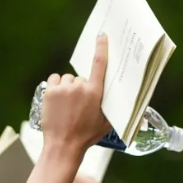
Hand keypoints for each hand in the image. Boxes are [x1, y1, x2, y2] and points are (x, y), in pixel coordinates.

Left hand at [41, 34, 110, 154]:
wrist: (63, 146)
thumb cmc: (87, 136)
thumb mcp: (107, 123)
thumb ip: (115, 108)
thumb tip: (132, 105)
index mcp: (95, 92)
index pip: (99, 63)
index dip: (101, 47)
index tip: (101, 36)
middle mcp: (79, 87)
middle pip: (80, 77)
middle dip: (81, 87)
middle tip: (78, 105)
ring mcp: (63, 88)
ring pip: (67, 79)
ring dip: (67, 88)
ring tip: (67, 106)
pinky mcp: (49, 91)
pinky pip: (54, 80)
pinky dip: (56, 86)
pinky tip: (57, 99)